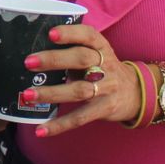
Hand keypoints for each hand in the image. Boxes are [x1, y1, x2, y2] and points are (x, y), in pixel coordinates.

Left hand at [19, 23, 141, 136]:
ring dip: (51, 93)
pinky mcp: (105, 109)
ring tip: (28, 95)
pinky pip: (80, 117)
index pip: (88, 36)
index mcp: (102, 48)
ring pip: (78, 90)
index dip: (70, 33)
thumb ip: (73, 51)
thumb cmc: (104, 70)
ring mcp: (107, 88)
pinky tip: (40, 130)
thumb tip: (35, 54)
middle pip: (81, 59)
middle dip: (54, 60)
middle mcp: (106, 66)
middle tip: (28, 63)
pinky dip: (59, 125)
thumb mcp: (97, 55)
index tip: (50, 33)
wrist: (136, 94)